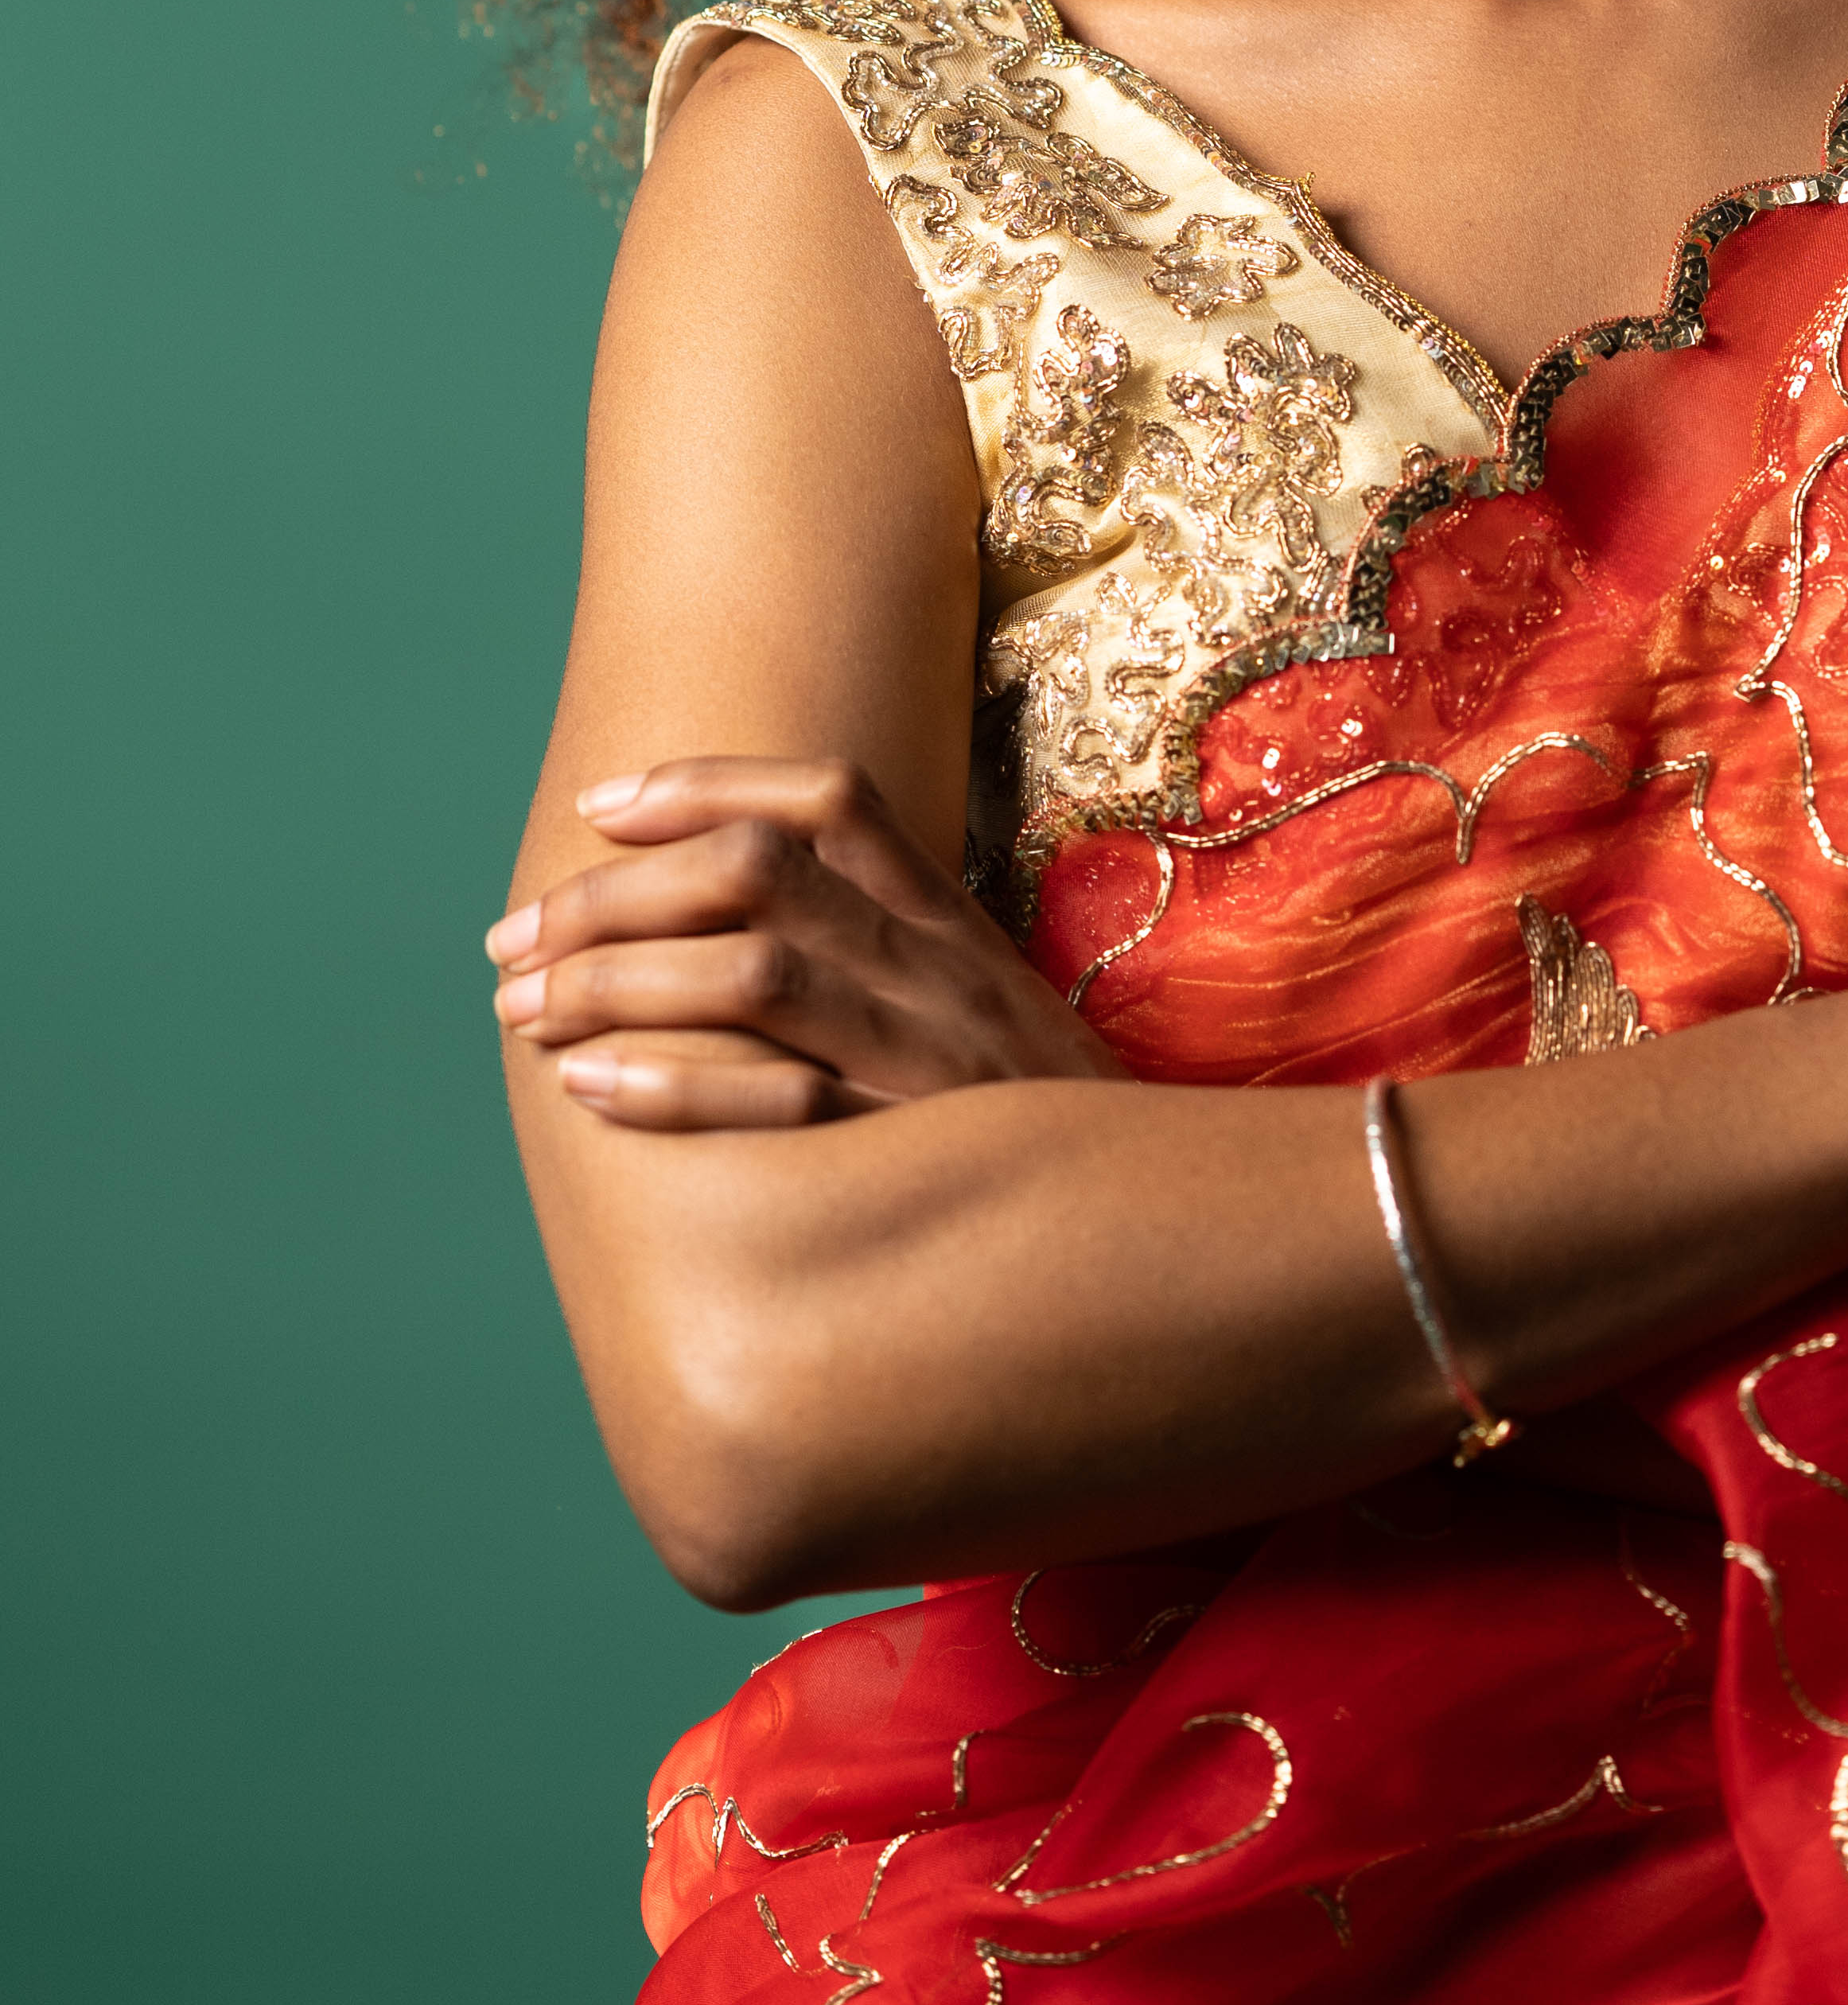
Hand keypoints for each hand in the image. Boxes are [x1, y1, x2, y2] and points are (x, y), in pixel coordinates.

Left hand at [486, 758, 1118, 1126]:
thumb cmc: (1048, 1124)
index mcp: (950, 923)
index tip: (600, 808)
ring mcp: (931, 1054)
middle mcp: (937, 968)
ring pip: (756, 971)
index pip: (832, 798)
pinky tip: (590, 1086)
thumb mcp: (986, 1010)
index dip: (707, 784)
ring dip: (619, 977)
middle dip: (614, 895)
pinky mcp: (920, 1148)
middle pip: (759, 875)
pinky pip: (784, 1102)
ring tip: (526, 1006)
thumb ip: (893, 957)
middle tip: (514, 938)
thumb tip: (747, 928)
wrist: (1176, 1220)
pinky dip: (676, 1087)